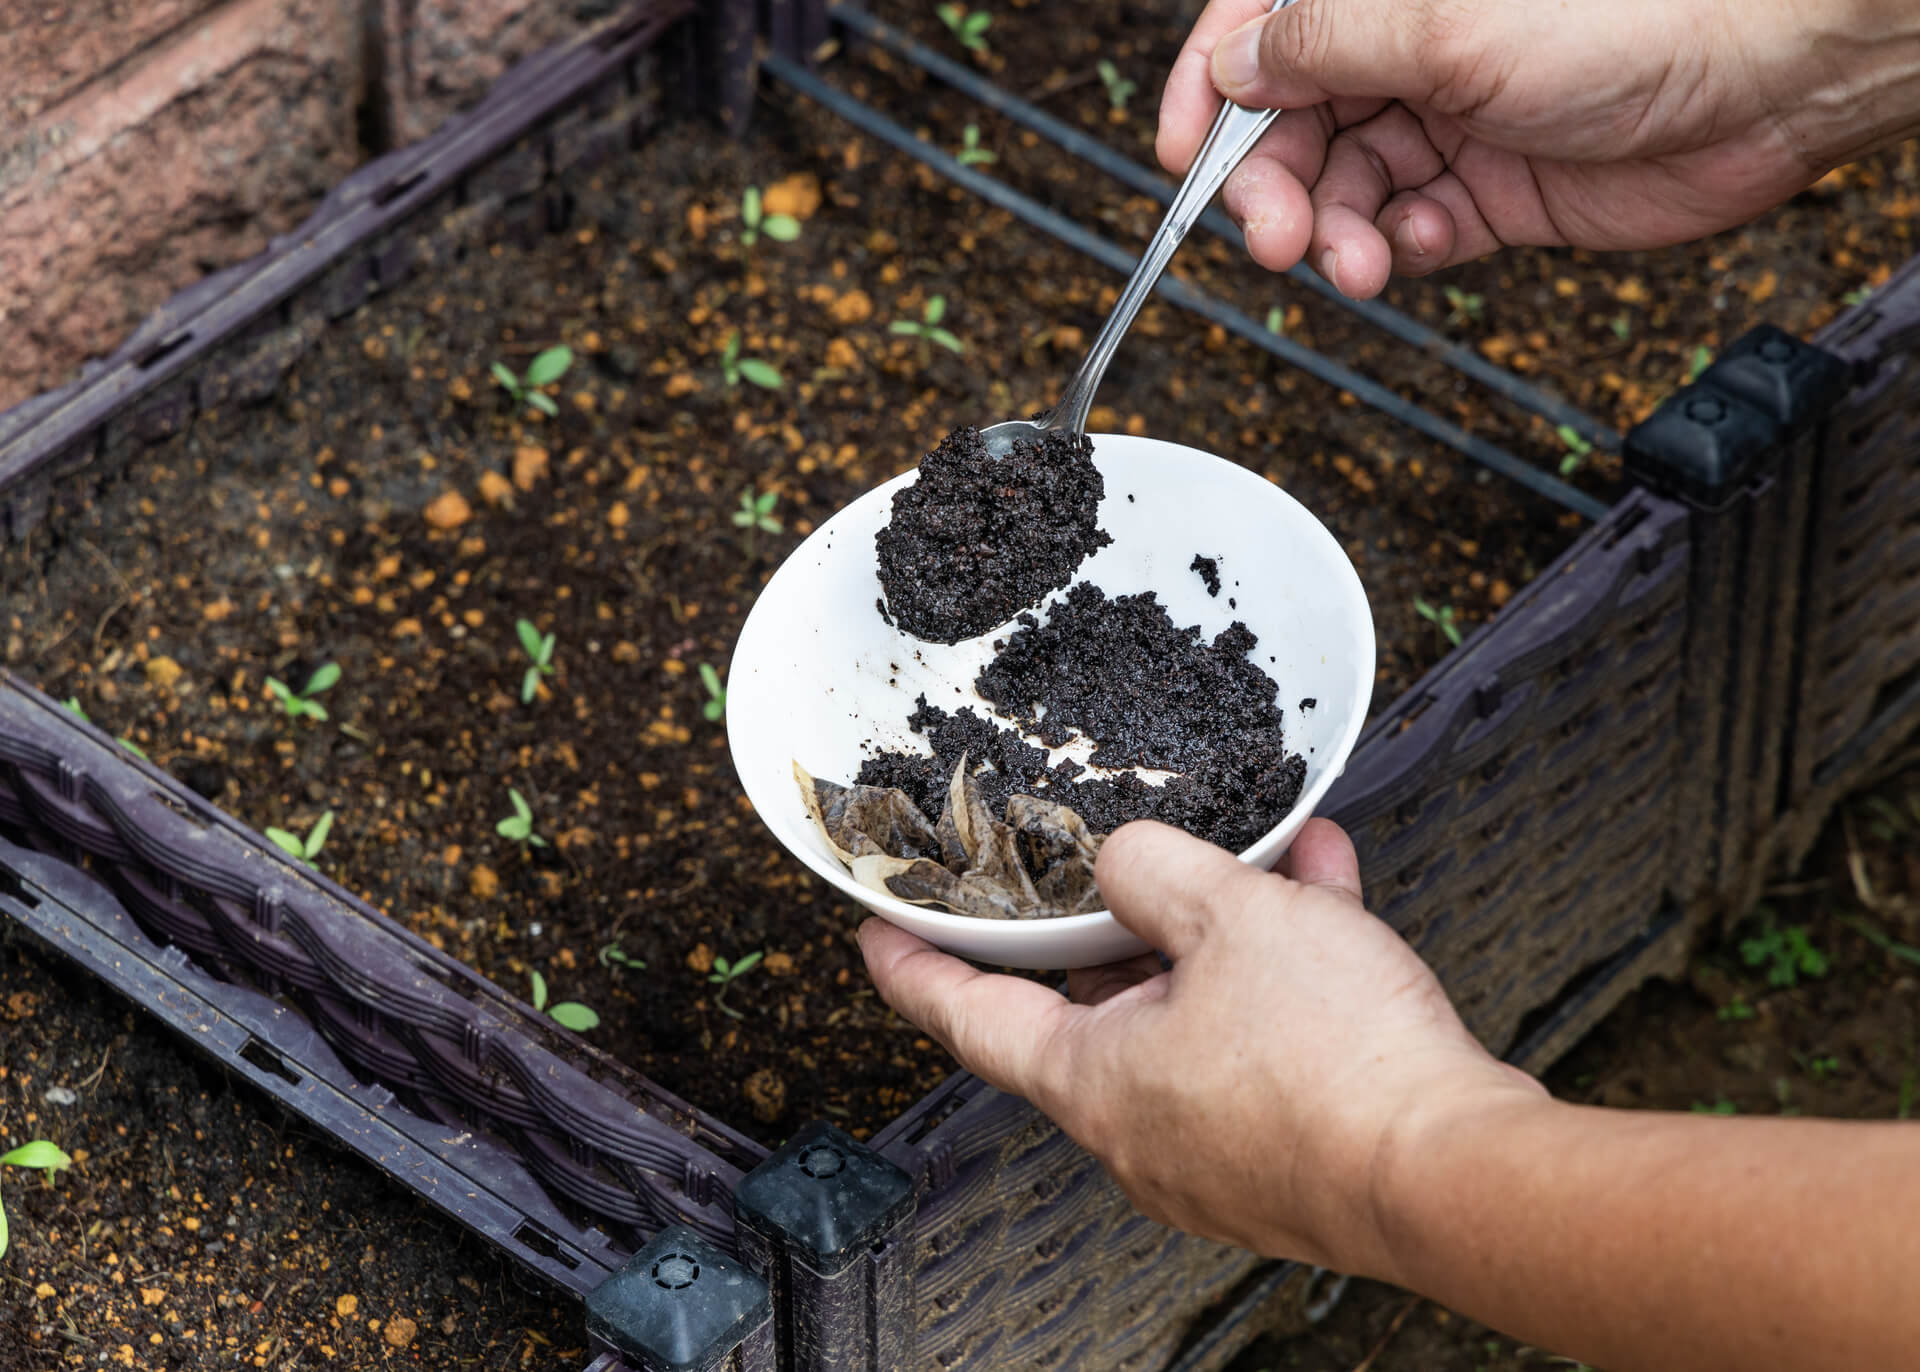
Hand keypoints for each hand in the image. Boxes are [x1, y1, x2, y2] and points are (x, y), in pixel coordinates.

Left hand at [858, 818, 1541, 1274]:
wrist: (1458, 1172)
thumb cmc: (1338, 1068)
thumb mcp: (1226, 914)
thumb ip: (1153, 868)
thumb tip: (1124, 859)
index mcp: (1094, 1081)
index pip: (967, 1018)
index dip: (915, 966)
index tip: (876, 936)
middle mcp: (1142, 1127)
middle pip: (1093, 1008)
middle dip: (1114, 925)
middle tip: (1114, 867)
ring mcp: (1216, 1145)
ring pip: (1193, 1010)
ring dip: (1221, 929)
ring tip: (1262, 858)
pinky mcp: (1288, 1148)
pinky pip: (1264, 1037)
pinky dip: (1282, 968)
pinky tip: (1324, 893)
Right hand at [1157, 0, 1919, 297]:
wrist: (1770, 76)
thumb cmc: (1636, 12)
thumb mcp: (1445, 24)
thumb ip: (1323, 45)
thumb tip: (1233, 65)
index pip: (1259, 29)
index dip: (1207, 89)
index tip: (1178, 154)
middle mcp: (1410, 45)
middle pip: (1290, 122)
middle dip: (1269, 184)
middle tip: (1273, 236)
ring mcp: (1450, 115)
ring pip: (1344, 186)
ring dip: (1333, 233)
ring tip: (1354, 262)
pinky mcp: (1492, 186)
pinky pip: (1411, 229)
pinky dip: (1404, 249)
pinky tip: (1426, 247)